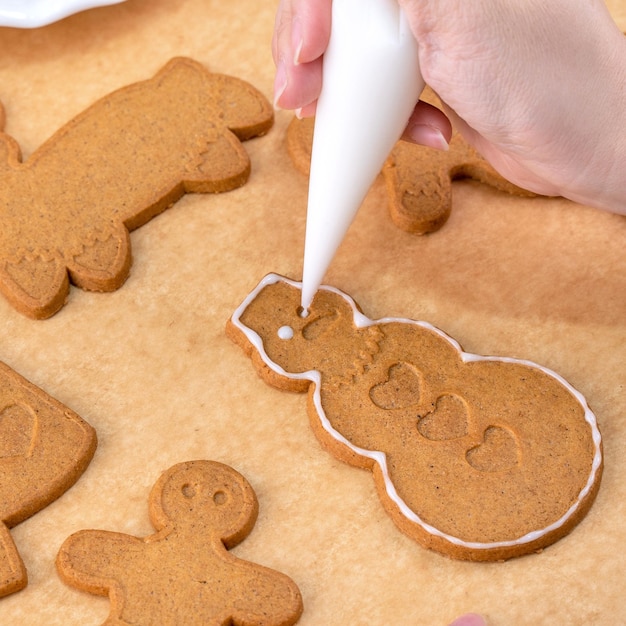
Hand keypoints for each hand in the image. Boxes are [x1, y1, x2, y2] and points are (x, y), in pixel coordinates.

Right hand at [273, 0, 625, 212]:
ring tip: (347, 120)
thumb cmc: (542, 77)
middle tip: (303, 95)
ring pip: (357, 53)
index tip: (308, 50)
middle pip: (342, 13)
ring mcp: (436, 31)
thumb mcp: (458, 15)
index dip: (313, 7)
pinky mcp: (437, 73)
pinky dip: (389, 119)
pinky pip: (385, 89)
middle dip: (314, 56)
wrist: (586, 147)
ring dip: (347, 94)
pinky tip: (426, 132)